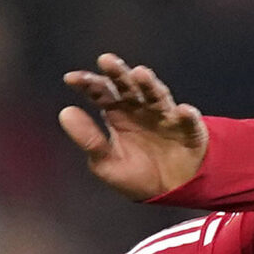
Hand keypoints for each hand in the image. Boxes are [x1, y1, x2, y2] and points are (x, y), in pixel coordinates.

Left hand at [59, 56, 208, 200]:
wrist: (171, 192)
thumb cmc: (137, 175)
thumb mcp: (106, 163)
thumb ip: (88, 139)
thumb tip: (64, 113)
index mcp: (118, 113)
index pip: (100, 92)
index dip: (87, 84)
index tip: (71, 79)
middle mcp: (140, 108)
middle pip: (127, 86)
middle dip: (117, 73)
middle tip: (106, 61)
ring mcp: (164, 115)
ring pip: (156, 95)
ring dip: (149, 85)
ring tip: (140, 74)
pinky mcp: (188, 129)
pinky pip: (188, 121)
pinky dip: (187, 115)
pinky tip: (182, 111)